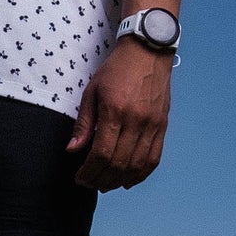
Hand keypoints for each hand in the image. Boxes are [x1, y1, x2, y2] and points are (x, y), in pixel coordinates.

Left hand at [66, 38, 173, 190]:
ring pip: (137, 165)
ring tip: (107, 184)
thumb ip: (84, 124)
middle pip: (119, 163)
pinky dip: (141, 173)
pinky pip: (154, 158)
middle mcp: (136, 120)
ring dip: (120, 180)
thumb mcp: (92, 91)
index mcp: (115, 111)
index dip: (89, 171)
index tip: (81, 178)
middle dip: (102, 179)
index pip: (101, 153)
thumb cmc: (116, 69)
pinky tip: (129, 179)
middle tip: (91, 183)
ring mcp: (152, 124)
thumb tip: (73, 149)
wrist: (147, 51)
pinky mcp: (162, 126)